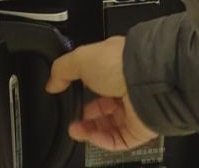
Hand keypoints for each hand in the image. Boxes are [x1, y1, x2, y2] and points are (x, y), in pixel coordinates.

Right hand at [46, 36, 158, 150]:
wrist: (146, 79)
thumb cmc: (119, 63)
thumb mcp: (80, 58)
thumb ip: (62, 70)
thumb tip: (52, 83)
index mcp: (116, 68)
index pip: (98, 84)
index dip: (83, 92)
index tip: (68, 97)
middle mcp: (127, 89)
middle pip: (104, 109)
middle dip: (85, 116)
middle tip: (71, 119)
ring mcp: (135, 110)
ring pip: (109, 126)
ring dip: (89, 130)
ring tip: (75, 130)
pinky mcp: (140, 129)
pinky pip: (118, 140)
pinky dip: (101, 140)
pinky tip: (88, 136)